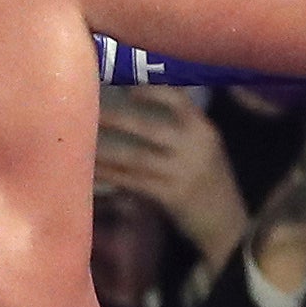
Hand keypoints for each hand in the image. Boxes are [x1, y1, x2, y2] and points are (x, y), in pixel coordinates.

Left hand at [96, 87, 246, 271]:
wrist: (226, 223)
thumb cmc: (209, 179)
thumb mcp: (203, 146)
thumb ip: (179, 125)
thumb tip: (141, 98)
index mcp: (203, 128)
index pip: (177, 99)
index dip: (149, 90)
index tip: (122, 83)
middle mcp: (193, 146)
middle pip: (148, 127)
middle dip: (115, 118)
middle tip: (87, 108)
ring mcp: (181, 172)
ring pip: (134, 156)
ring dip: (105, 148)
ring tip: (79, 138)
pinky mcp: (169, 196)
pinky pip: (131, 181)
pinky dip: (109, 174)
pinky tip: (90, 170)